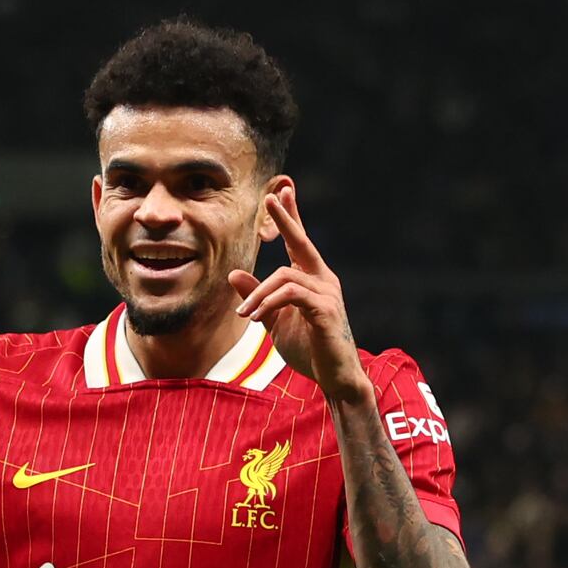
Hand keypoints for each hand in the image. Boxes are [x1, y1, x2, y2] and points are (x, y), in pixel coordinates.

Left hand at [229, 184, 362, 398]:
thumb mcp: (274, 320)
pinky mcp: (326, 310)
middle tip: (270, 197)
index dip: (290, 217)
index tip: (282, 191)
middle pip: (301, 242)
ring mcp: (327, 293)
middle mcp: (323, 280)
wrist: (335, 377)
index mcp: (312, 279)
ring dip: (258, 293)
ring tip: (243, 314)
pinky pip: (292, 295)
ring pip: (285, 276)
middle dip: (285, 219)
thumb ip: (256, 296)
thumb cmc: (308, 348)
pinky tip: (256, 315)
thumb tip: (233, 273)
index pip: (299, 242)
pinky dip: (270, 302)